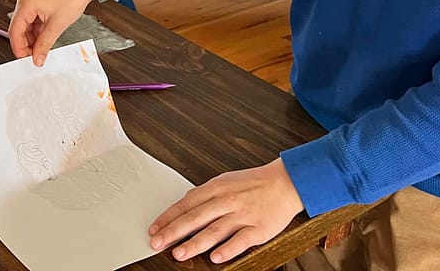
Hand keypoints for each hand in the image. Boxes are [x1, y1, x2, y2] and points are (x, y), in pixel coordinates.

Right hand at [9, 0, 106, 65]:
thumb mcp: (57, 26)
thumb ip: (44, 44)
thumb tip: (37, 58)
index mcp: (26, 4)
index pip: (14, 31)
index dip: (19, 48)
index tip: (25, 60)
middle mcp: (25, 2)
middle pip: (18, 30)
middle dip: (26, 45)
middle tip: (35, 57)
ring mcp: (31, 3)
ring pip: (25, 27)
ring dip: (32, 40)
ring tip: (41, 50)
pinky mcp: (37, 5)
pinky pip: (32, 23)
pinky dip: (37, 33)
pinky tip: (44, 41)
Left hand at [148, 158, 303, 263]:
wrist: (285, 182)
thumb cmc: (252, 183)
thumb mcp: (224, 181)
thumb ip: (205, 195)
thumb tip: (183, 208)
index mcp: (216, 188)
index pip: (186, 203)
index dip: (168, 217)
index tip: (154, 229)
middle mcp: (226, 201)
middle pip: (195, 217)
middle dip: (174, 231)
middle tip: (157, 243)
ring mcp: (242, 215)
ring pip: (214, 230)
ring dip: (195, 243)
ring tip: (179, 254)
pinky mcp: (259, 229)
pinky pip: (241, 241)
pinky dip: (227, 249)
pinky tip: (215, 258)